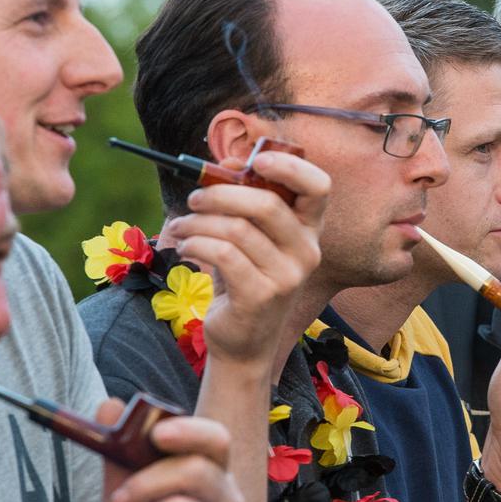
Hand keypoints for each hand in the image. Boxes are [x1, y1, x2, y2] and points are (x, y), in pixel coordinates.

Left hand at [167, 151, 330, 363]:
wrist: (243, 342)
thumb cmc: (244, 280)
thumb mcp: (250, 239)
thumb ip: (244, 202)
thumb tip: (226, 164)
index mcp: (309, 231)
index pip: (319, 187)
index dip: (291, 166)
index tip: (257, 160)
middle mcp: (307, 252)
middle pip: (267, 204)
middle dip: (221, 194)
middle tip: (194, 198)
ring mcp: (287, 276)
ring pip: (237, 228)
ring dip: (199, 221)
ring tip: (181, 226)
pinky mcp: (261, 296)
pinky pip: (223, 253)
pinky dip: (196, 243)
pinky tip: (186, 247)